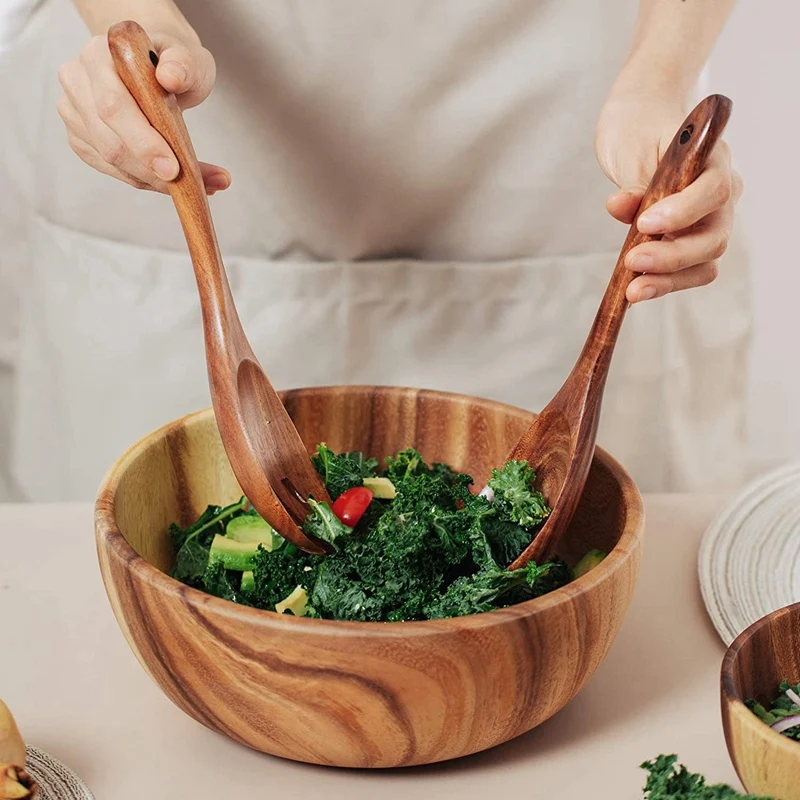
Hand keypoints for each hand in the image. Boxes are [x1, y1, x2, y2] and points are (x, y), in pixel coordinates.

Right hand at [57, 28, 228, 193]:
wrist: (158, 67)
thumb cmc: (172, 62)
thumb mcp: (189, 57)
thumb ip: (184, 63)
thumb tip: (171, 77)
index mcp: (98, 55)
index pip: (113, 104)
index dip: (142, 141)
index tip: (172, 167)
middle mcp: (78, 81)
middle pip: (109, 141)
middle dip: (150, 169)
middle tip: (187, 186)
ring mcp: (75, 112)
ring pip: (111, 160)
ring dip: (152, 179)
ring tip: (191, 185)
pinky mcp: (81, 137)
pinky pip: (112, 169)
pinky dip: (145, 180)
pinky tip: (169, 180)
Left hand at [595, 90, 742, 302]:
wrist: (639, 127)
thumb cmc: (639, 130)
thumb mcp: (630, 148)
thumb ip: (633, 180)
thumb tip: (622, 205)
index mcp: (712, 158)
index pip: (714, 189)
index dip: (683, 210)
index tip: (645, 222)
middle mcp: (720, 193)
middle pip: (714, 235)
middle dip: (673, 255)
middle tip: (632, 261)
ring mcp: (710, 220)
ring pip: (705, 260)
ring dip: (669, 278)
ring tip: (632, 288)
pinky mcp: (692, 240)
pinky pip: (689, 270)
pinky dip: (664, 282)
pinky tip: (637, 289)